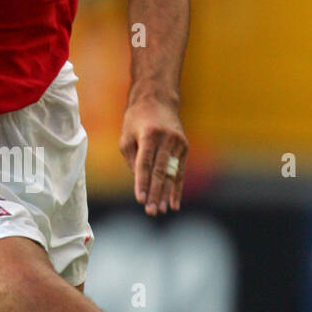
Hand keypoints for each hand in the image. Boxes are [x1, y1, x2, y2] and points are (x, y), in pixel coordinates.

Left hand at [120, 97, 187, 215]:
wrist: (158, 100)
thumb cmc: (137, 120)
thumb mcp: (127, 136)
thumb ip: (133, 160)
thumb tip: (141, 184)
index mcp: (149, 134)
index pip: (145, 163)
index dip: (142, 183)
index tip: (140, 200)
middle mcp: (166, 138)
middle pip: (160, 171)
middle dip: (155, 193)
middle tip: (151, 211)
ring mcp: (178, 142)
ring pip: (171, 173)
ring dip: (165, 194)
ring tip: (160, 210)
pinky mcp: (185, 147)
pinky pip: (179, 171)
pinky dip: (176, 188)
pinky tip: (173, 204)